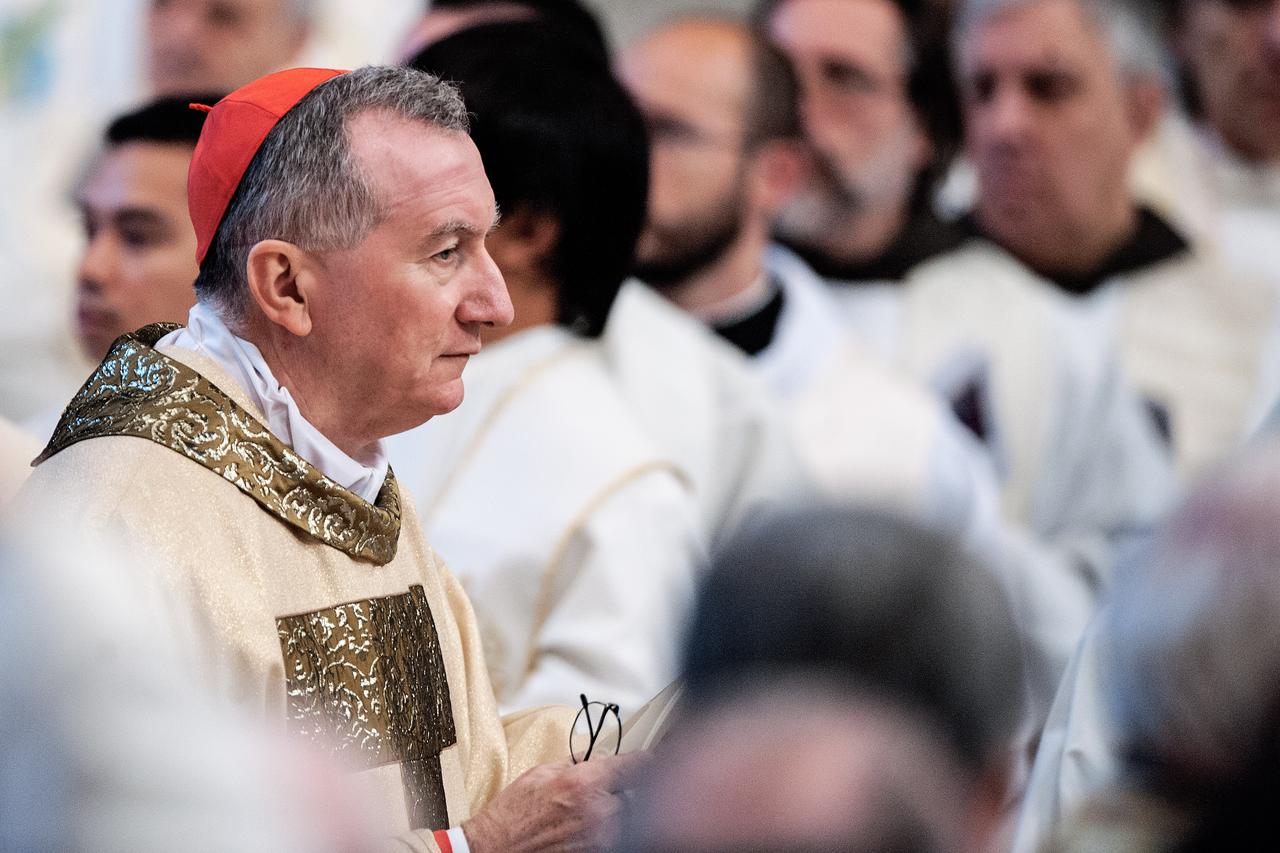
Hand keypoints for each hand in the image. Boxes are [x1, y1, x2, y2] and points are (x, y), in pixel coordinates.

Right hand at [462, 752, 645, 852]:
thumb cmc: (513, 813)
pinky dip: (605, 832)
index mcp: (584, 782)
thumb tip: (599, 759)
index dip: (647, 760)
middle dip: (619, 791)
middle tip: (598, 793)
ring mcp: (601, 839)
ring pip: (625, 817)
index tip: (654, 759)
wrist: (495, 848)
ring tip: (584, 815)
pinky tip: (581, 830)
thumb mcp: (543, 772)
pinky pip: (615, 837)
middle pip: (633, 793)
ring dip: (613, 813)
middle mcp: (598, 812)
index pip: (636, 765)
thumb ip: (578, 763)